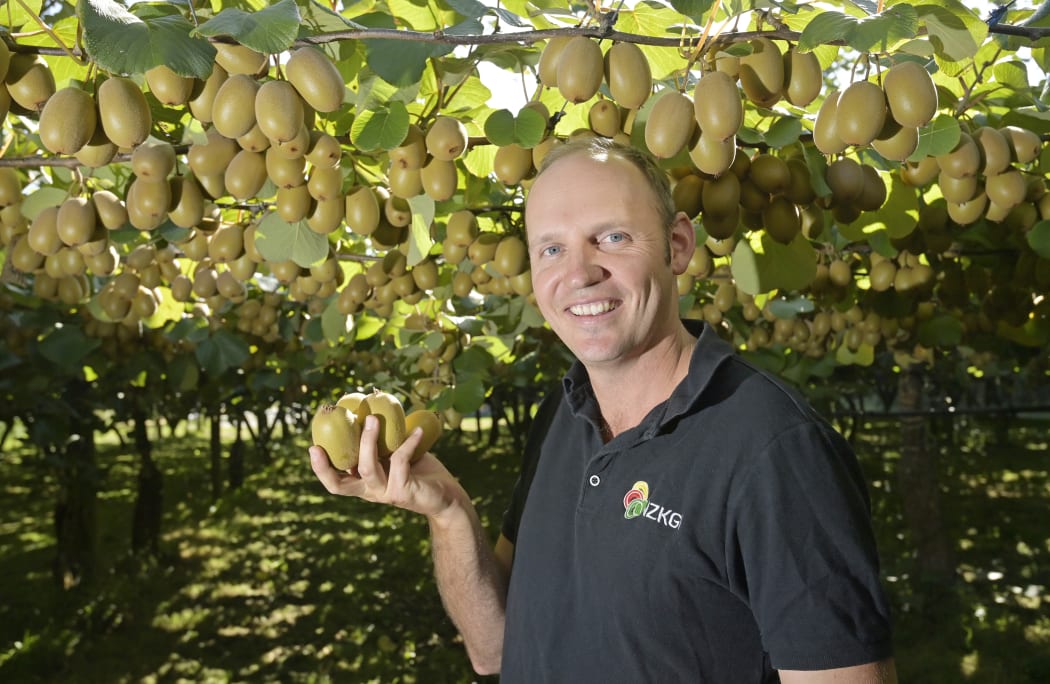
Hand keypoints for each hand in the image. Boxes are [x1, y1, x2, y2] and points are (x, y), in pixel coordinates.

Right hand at [309, 414, 461, 517]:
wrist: (447, 497)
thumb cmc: (421, 472)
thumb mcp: (396, 456)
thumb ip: (383, 443)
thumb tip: (372, 409)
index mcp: (365, 483)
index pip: (336, 482)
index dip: (321, 469)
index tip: (312, 447)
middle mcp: (372, 491)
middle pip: (340, 485)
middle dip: (327, 466)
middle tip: (320, 442)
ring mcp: (387, 493)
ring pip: (368, 468)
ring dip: (368, 441)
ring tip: (372, 418)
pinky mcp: (404, 491)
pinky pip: (400, 462)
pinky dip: (407, 443)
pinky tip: (417, 430)